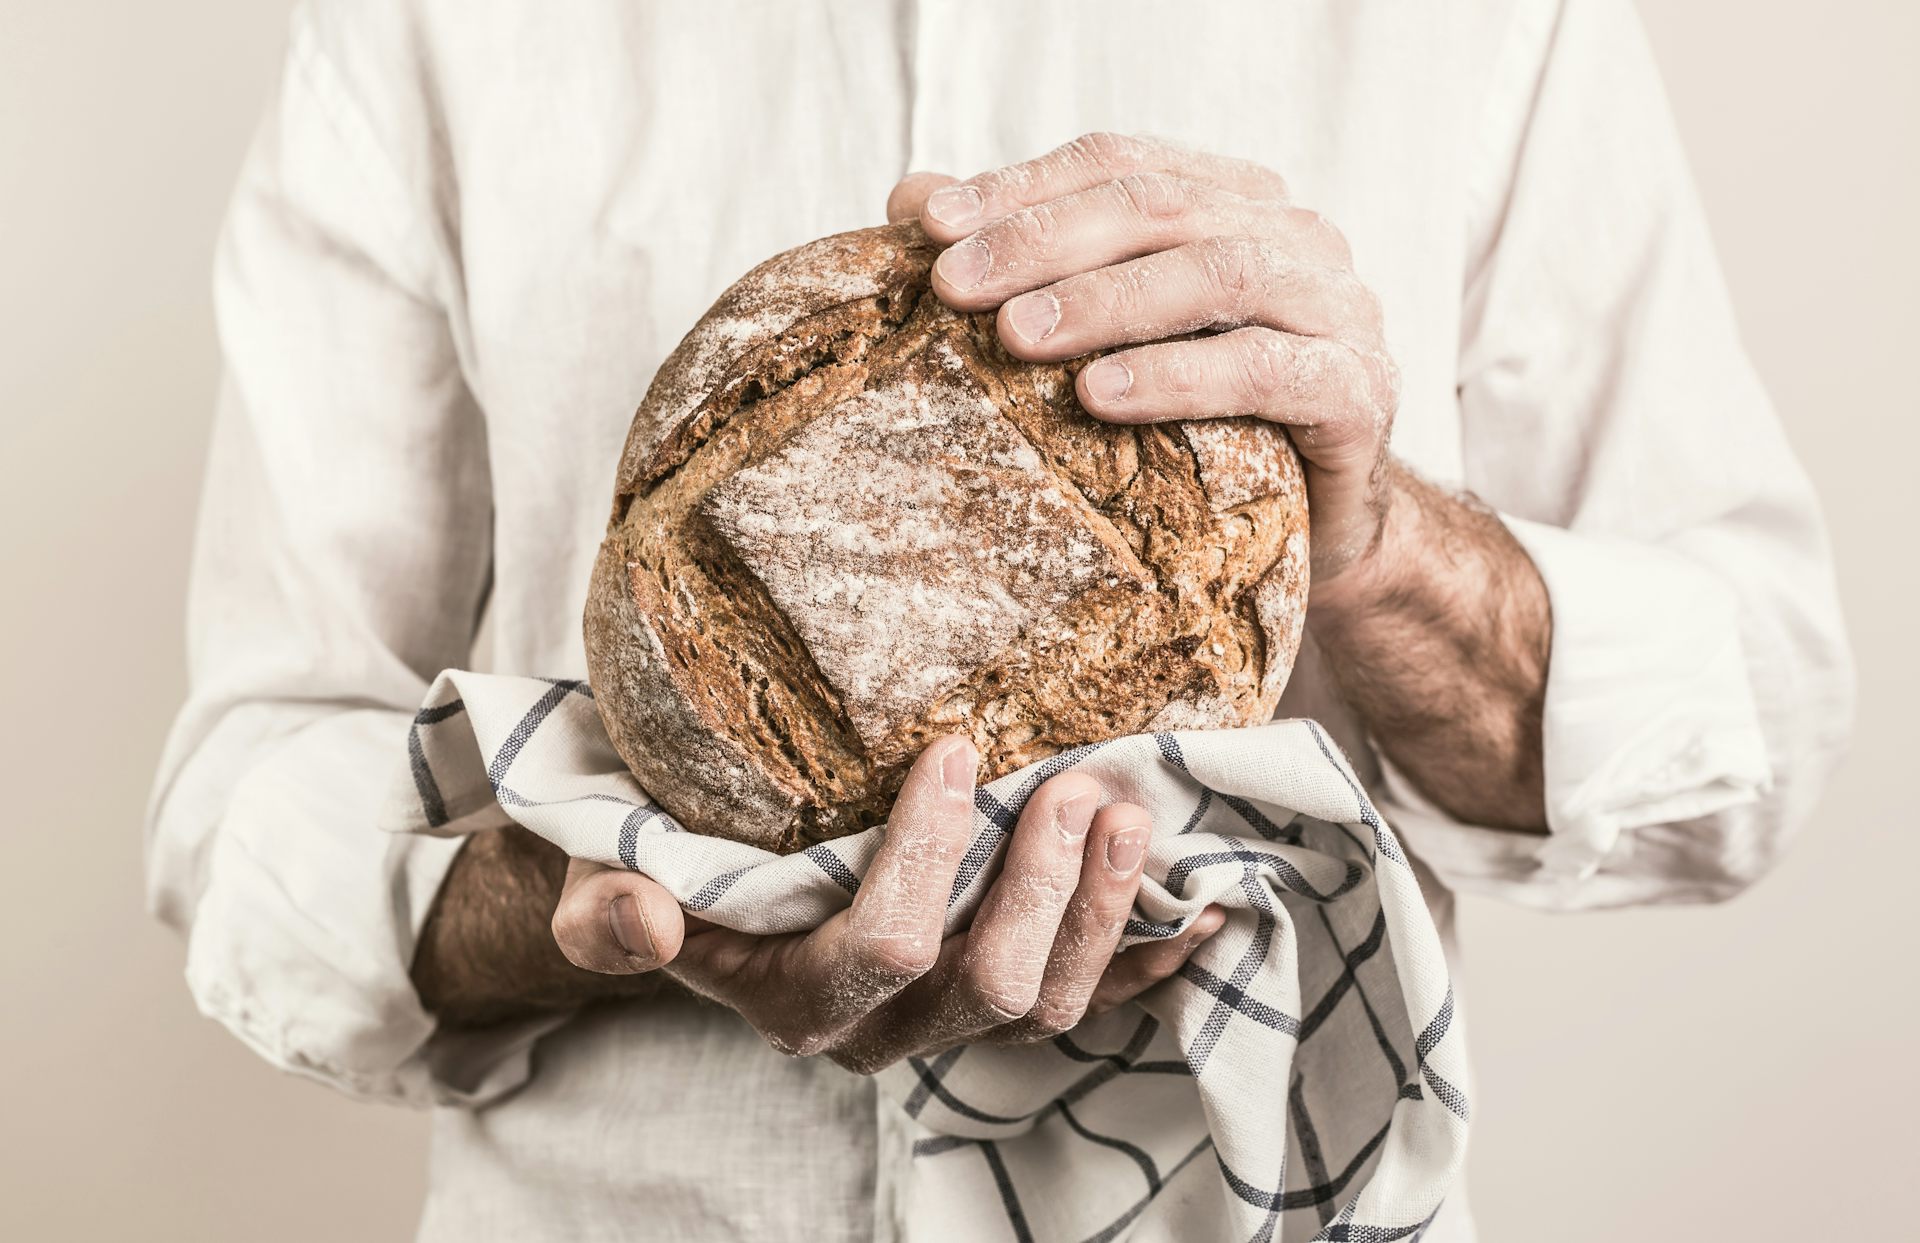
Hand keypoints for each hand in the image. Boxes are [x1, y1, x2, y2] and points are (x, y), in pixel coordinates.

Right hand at [551, 735, 1225, 1071]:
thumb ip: (611, 912)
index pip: (880, 949)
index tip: (952, 750)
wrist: (702, 890)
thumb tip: (638, 921)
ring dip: (1105, 911)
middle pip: (990, 989)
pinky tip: (1206, 902)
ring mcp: (951, 1020)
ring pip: (1054, 1003)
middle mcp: (884, 1031)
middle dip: (1043, 888)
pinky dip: (1154, 957)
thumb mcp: (604, 879)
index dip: (927, 860)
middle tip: (1076, 785)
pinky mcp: (1002, 999)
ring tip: (1129, 811)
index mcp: (797, 1002)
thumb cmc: (657, 865)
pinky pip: (1100, 1002)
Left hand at [887, 133, 1398, 582]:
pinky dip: (1178, 377)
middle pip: (1162, 208)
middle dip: (1045, 242)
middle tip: (954, 286)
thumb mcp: (1111, 339)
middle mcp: (1297, 238)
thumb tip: (909, 200)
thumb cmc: (1203, 426)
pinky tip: (1102, 396)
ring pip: (1219, 275)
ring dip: (1106, 302)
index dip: (1024, 186)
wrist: (1316, 533)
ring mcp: (1341, 310)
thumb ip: (1027, 262)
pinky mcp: (1359, 393)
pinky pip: (1267, 370)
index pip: (1122, 165)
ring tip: (1016, 337)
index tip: (929, 225)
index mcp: (1236, 203)